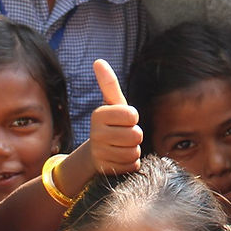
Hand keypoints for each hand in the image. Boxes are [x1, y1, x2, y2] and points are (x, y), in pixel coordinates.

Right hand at [88, 59, 141, 175]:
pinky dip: (130, 163)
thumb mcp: (112, 104)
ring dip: (133, 150)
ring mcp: (99, 153)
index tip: (124, 119)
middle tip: (124, 135)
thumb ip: (108, 83)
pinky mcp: (105, 170)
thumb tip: (98, 60)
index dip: (133, 118)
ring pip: (133, 152)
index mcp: (99, 115)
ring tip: (122, 146)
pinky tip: (119, 158)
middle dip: (135, 136)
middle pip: (135, 135)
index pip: (132, 115)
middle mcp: (95, 134)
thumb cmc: (111, 123)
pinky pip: (130, 166)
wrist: (97, 152)